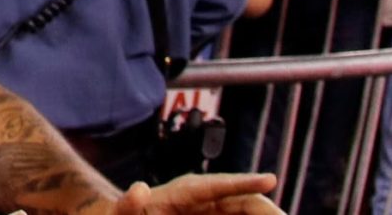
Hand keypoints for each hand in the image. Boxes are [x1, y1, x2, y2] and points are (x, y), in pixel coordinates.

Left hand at [109, 170, 280, 212]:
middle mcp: (204, 197)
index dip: (245, 181)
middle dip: (268, 210)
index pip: (220, 185)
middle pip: (244, 200)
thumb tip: (139, 188)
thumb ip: (128, 205)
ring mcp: (212, 208)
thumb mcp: (121, 212)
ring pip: (247, 211)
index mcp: (185, 191)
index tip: (271, 179)